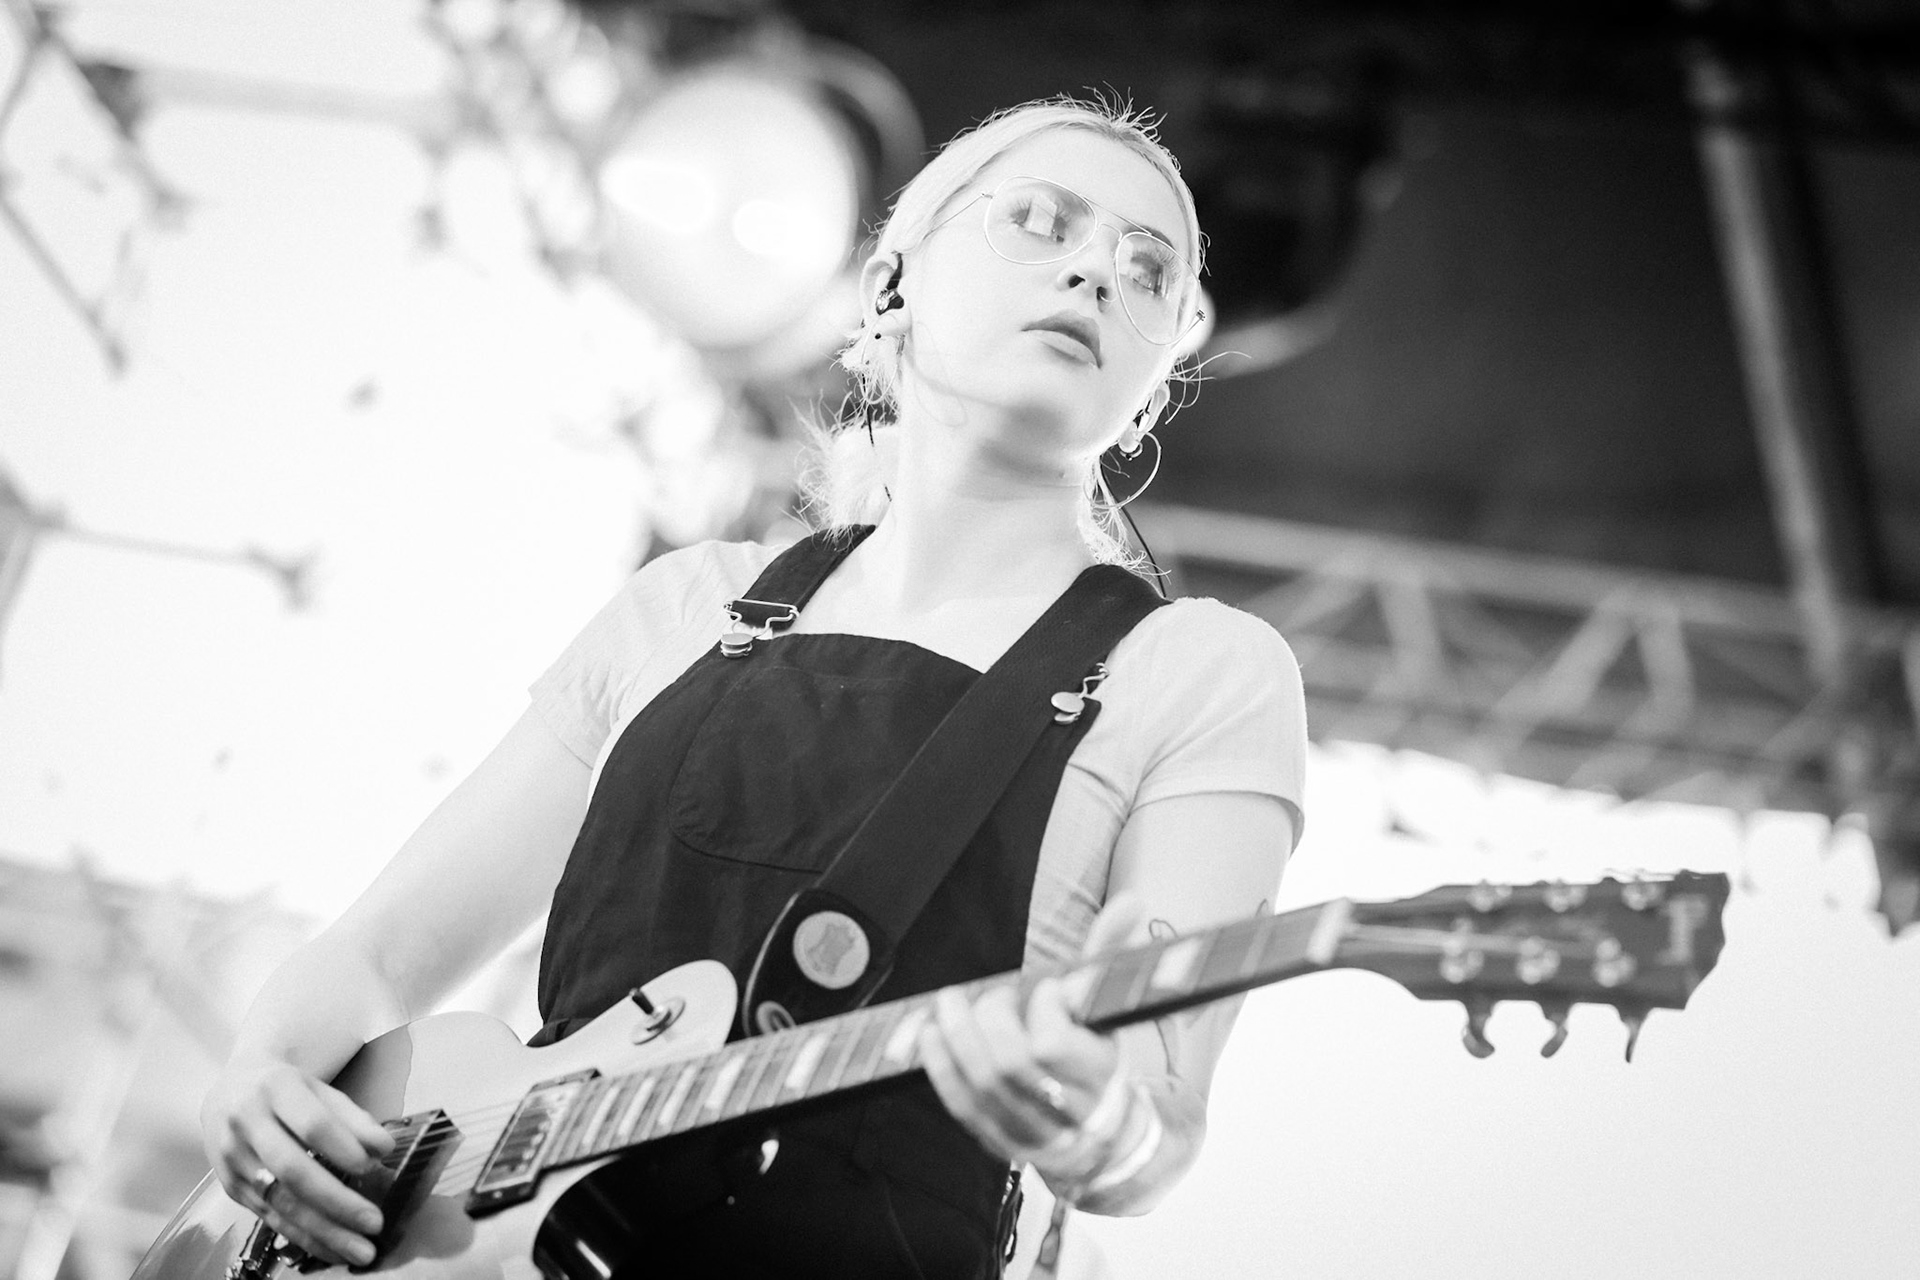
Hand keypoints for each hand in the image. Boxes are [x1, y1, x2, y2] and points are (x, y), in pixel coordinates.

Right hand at [201, 1055, 395, 1265]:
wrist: (228, 1091)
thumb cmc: (285, 1090)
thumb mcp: (319, 1089)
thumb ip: (352, 1118)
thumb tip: (383, 1149)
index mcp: (275, 1089)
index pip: (312, 1124)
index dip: (343, 1148)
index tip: (373, 1168)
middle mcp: (247, 1125)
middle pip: (293, 1170)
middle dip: (336, 1201)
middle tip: (374, 1222)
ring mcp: (234, 1161)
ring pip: (280, 1202)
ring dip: (323, 1231)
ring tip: (359, 1250)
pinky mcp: (231, 1189)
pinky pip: (271, 1218)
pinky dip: (304, 1238)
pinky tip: (332, 1250)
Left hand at [918, 893, 1144, 1164]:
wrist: (1102, 1129)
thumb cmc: (1097, 1051)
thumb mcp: (1107, 1006)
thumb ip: (1109, 952)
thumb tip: (1130, 899)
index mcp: (1100, 1073)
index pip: (1053, 1044)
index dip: (1040, 1009)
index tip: (1044, 990)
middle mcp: (1067, 1110)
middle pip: (1009, 1063)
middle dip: (991, 1018)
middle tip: (993, 996)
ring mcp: (1031, 1131)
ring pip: (982, 1085)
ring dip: (958, 1035)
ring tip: (950, 1002)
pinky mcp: (1000, 1140)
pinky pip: (962, 1105)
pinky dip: (940, 1066)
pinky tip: (931, 1034)